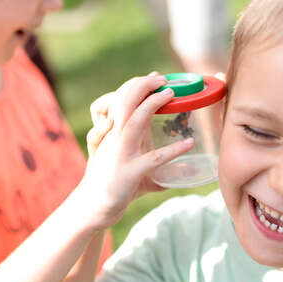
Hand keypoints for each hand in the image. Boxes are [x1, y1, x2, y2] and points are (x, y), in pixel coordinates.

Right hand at [77, 75, 193, 228]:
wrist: (93, 204)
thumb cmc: (111, 179)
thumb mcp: (126, 157)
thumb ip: (149, 149)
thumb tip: (187, 152)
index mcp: (113, 132)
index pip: (121, 99)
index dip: (137, 85)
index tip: (156, 77)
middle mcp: (114, 139)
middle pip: (124, 102)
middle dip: (142, 86)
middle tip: (163, 79)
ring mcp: (121, 154)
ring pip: (134, 123)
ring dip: (151, 105)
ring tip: (170, 94)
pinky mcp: (130, 173)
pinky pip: (153, 159)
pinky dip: (173, 151)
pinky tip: (189, 144)